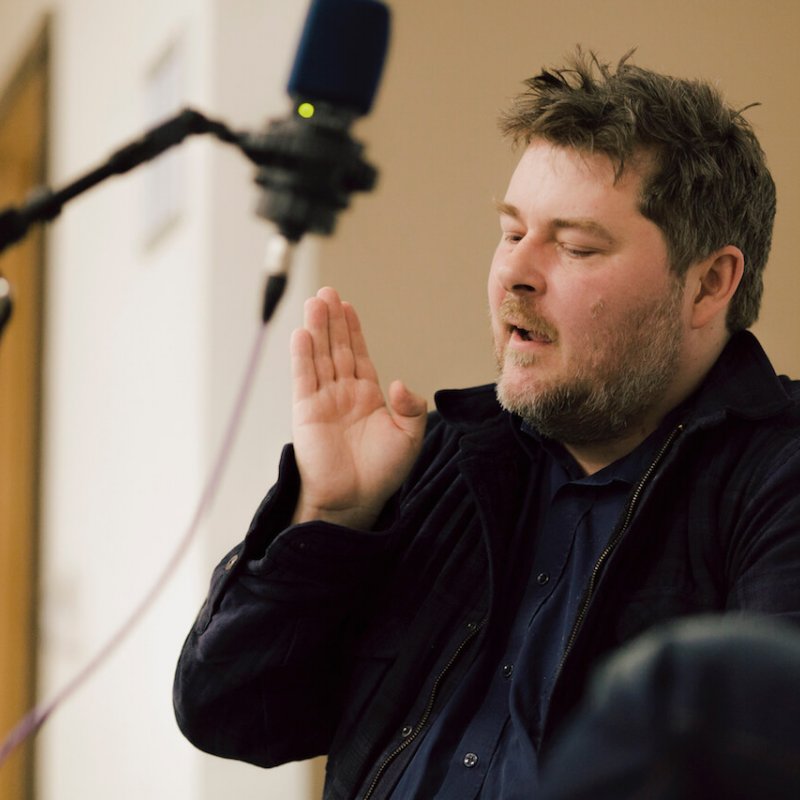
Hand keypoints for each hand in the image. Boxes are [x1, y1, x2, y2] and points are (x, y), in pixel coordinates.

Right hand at [290, 287, 426, 529]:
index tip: (348, 306)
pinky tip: (302, 334)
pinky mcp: (306, 412)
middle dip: (332, 320)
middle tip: (328, 292)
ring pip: (319, 357)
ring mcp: (323, 401)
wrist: (355, 500)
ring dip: (317, 329)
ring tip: (315, 302)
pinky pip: (304, 378)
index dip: (353, 330)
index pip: (358, 354)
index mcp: (367, 395)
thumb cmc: (383, 472)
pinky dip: (303, 356)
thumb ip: (411, 408)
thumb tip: (400, 383)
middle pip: (336, 348)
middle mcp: (343, 393)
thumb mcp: (409, 437)